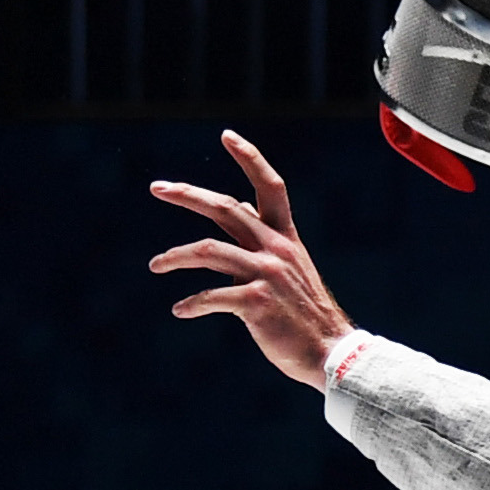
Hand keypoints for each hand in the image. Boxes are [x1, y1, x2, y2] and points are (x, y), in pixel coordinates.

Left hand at [148, 131, 356, 386]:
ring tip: (156, 265)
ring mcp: (267, 275)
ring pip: (207, 250)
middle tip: (157, 187)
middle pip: (225, 208)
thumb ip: (262, 241)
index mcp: (286, 239)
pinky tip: (180, 310)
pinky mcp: (257, 302)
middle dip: (187, 195)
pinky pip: (211, 296)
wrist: (333, 354)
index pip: (270, 187)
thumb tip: (235, 208)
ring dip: (174, 256)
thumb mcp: (291, 269)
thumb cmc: (306, 316)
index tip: (227, 136)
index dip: (250, 158)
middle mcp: (277, 250)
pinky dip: (191, 303)